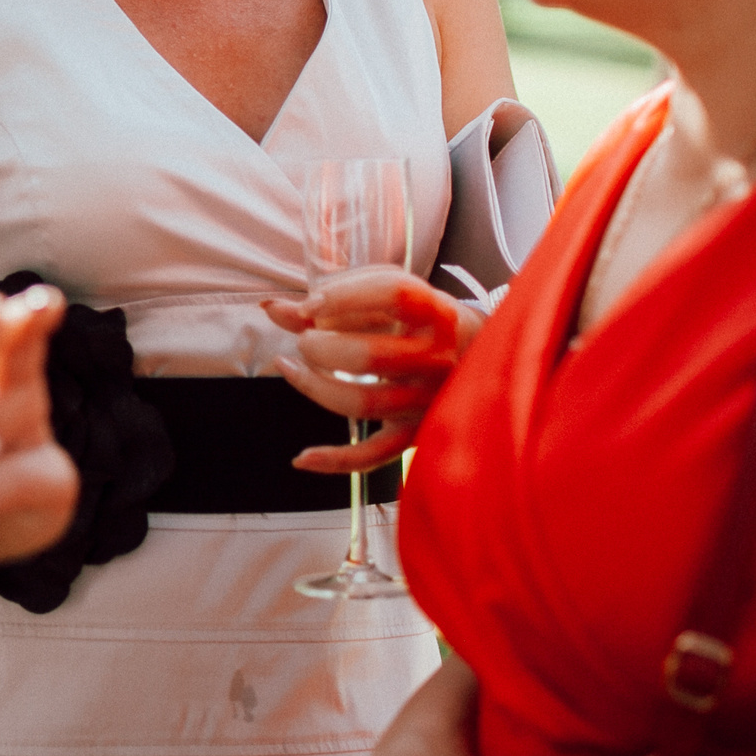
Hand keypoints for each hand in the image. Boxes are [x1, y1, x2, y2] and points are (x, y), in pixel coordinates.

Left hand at [263, 267, 483, 472]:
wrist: (484, 360)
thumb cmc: (423, 322)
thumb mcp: (390, 300)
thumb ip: (332, 299)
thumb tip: (270, 307)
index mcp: (439, 312)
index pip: (395, 295)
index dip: (345, 295)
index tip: (311, 303)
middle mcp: (439, 358)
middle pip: (372, 356)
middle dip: (322, 347)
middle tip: (305, 339)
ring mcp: (428, 400)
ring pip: (364, 404)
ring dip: (314, 386)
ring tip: (290, 367)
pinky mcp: (416, 434)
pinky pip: (373, 455)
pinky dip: (334, 460)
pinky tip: (301, 457)